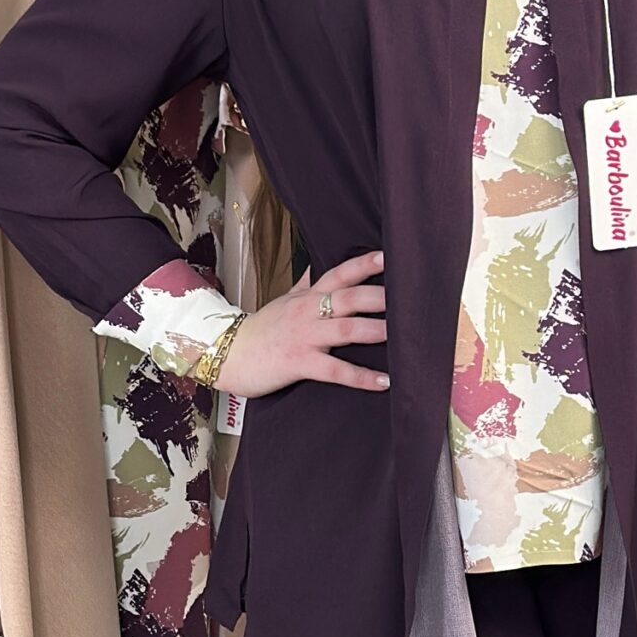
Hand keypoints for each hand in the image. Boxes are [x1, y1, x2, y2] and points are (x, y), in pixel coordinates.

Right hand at [221, 249, 388, 397]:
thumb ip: (305, 284)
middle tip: (408, 297)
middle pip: (348, 297)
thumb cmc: (261, 330)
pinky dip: (361, 377)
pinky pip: (335, 370)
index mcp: (307, 296)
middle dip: (378, 296)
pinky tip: (384, 381)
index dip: (364, 264)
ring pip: (346, 329)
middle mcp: (308, 311)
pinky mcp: (300, 363)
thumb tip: (319, 265)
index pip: (339, 273)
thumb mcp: (284, 301)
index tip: (388, 256)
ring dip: (375, 330)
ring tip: (404, 335)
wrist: (228, 354)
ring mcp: (304, 337)